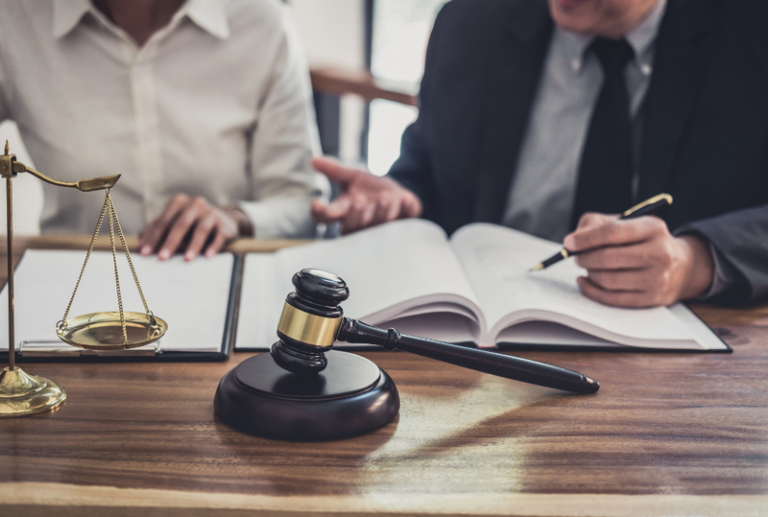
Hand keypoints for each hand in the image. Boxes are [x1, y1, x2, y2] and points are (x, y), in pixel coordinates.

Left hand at [138, 194, 251, 260]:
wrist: (224, 220)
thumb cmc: (192, 223)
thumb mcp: (175, 222)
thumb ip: (158, 229)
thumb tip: (140, 242)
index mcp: (179, 202)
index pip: (163, 221)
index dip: (153, 237)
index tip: (145, 253)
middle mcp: (195, 204)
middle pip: (180, 224)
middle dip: (170, 242)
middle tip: (162, 258)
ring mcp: (211, 214)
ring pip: (201, 229)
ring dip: (193, 245)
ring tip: (186, 259)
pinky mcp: (224, 226)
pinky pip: (218, 236)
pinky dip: (213, 246)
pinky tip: (208, 256)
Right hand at [310, 157, 421, 233]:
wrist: (393, 194)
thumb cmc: (368, 188)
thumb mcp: (351, 177)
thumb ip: (334, 170)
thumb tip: (313, 160)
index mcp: (343, 212)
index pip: (325, 217)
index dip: (320, 213)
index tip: (317, 204)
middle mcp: (360, 224)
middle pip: (351, 228)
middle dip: (355, 216)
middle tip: (359, 200)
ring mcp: (381, 227)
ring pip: (378, 227)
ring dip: (381, 213)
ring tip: (385, 197)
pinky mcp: (402, 224)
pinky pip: (405, 221)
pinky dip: (407, 210)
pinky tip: (407, 198)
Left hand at [562, 213, 714, 307]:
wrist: (681, 266)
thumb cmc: (644, 241)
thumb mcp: (627, 222)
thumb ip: (596, 224)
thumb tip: (573, 241)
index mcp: (652, 228)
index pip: (613, 232)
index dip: (586, 239)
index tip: (569, 243)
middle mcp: (659, 253)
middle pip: (608, 258)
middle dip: (585, 258)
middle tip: (577, 256)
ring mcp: (657, 278)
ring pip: (608, 280)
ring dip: (589, 273)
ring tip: (587, 266)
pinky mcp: (650, 299)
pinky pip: (612, 298)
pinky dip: (591, 290)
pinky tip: (585, 281)